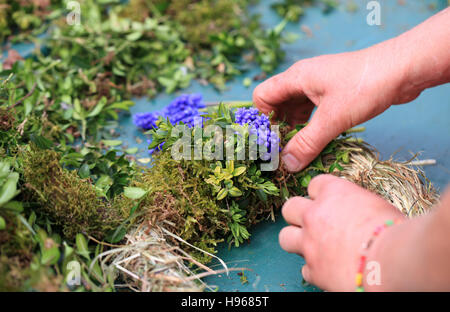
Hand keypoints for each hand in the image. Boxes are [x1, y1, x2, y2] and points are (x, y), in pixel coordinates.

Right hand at [253, 44, 420, 171]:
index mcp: (296, 78)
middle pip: (277, 103)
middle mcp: (303, 79)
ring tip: (299, 149)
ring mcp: (318, 85)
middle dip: (278, 127)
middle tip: (283, 150)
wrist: (402, 70)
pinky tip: (316, 139)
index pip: (262, 96)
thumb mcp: (332, 119)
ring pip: (295, 108)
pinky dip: (310, 125)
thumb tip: (287, 164)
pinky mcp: (333, 92)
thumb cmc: (364, 86)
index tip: (272, 140)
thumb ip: (307, 143)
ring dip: (295, 128)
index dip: (263, 118)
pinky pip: (312, 110)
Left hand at [279, 175, 405, 290]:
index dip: (321, 193)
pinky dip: (315, 269)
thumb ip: (357, 204)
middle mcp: (314, 215)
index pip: (315, 184)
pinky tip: (328, 269)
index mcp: (333, 193)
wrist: (392, 261)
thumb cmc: (394, 230)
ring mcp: (309, 243)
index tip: (328, 201)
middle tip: (312, 223)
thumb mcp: (377, 204)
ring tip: (312, 246)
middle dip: (299, 215)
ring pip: (285, 237)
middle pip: (290, 208)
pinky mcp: (313, 270)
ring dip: (297, 241)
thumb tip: (360, 211)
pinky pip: (305, 268)